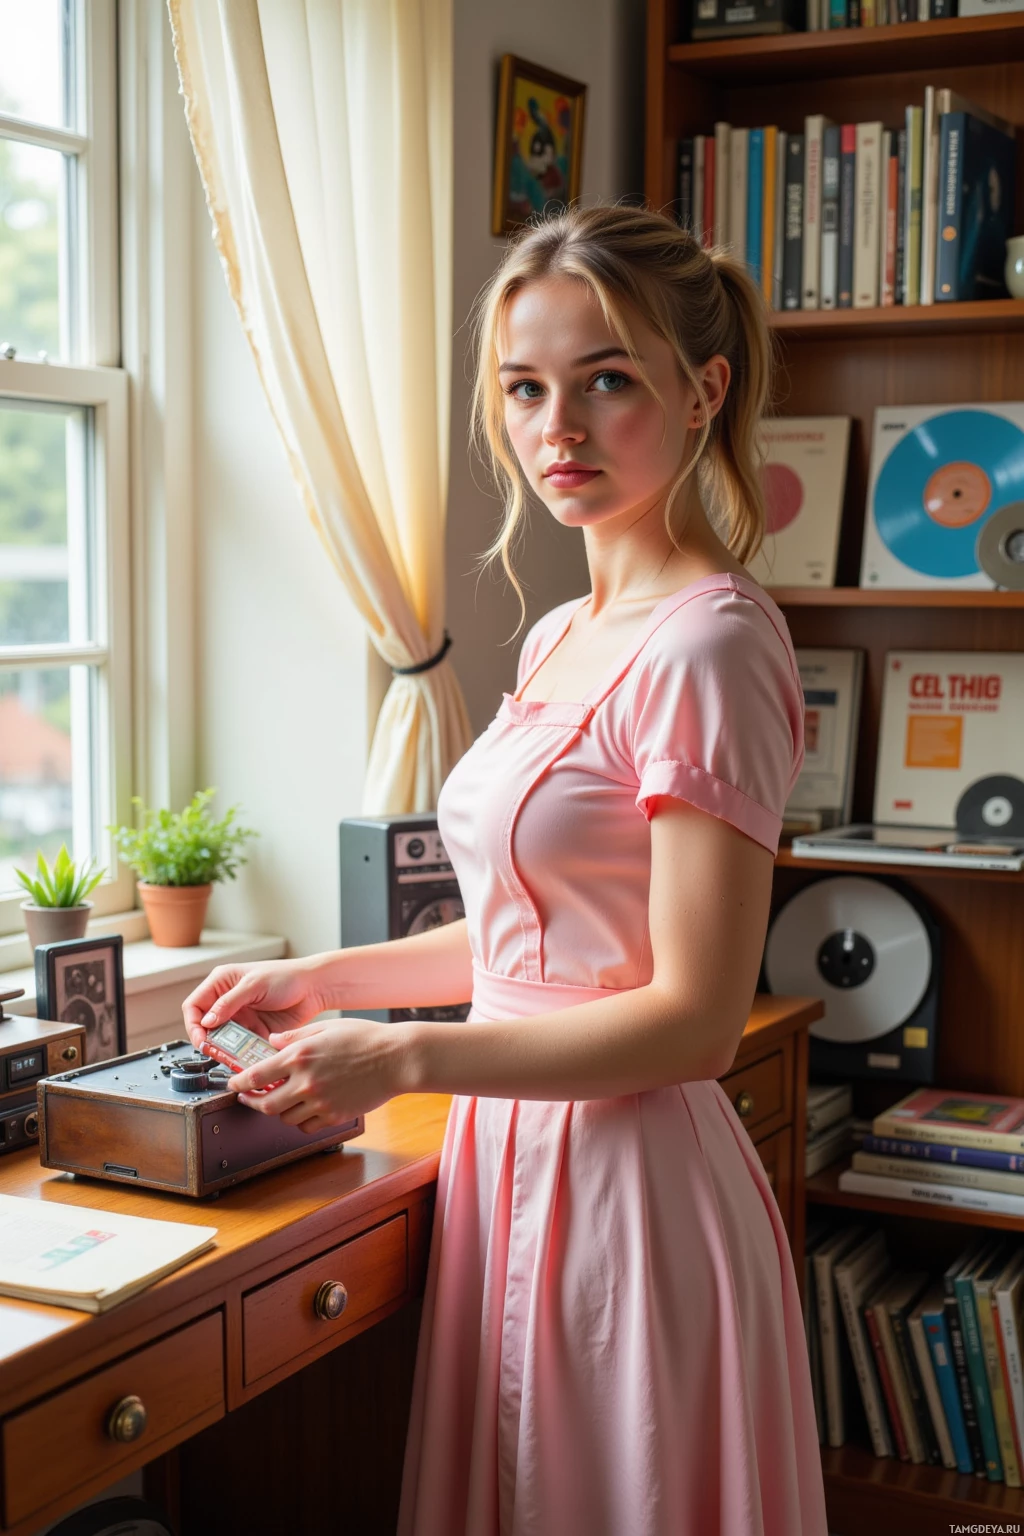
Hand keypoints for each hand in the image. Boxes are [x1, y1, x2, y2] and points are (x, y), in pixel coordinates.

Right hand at [181, 959, 328, 1049]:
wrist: (314, 988)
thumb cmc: (287, 976)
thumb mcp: (254, 985)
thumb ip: (229, 1002)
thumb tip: (206, 1021)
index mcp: (222, 983)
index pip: (194, 1005)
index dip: (193, 1024)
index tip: (201, 1039)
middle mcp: (227, 1002)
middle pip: (204, 1026)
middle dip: (207, 1041)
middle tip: (213, 1052)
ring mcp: (240, 1018)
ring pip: (221, 1040)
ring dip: (222, 1050)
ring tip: (228, 1058)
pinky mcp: (253, 1032)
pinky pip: (239, 1048)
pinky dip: (239, 1055)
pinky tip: (244, 1060)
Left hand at [228, 1016, 410, 1133]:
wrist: (397, 1059)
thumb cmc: (366, 1039)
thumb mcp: (326, 1027)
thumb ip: (295, 1037)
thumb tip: (272, 1042)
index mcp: (300, 1056)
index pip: (256, 1076)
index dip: (239, 1083)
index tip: (234, 1085)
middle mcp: (306, 1081)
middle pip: (265, 1103)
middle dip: (252, 1102)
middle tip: (249, 1099)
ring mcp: (320, 1102)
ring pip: (285, 1117)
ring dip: (278, 1111)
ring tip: (281, 1100)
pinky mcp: (334, 1115)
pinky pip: (307, 1126)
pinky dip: (300, 1120)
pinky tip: (304, 1109)